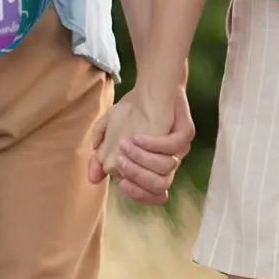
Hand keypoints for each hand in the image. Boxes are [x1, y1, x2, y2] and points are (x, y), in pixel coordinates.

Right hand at [88, 86, 193, 205]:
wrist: (152, 84)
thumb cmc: (133, 110)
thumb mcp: (111, 131)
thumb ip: (101, 155)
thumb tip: (93, 178)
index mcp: (155, 167)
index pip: (154, 195)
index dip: (139, 195)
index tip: (121, 183)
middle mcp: (170, 161)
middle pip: (160, 186)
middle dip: (137, 177)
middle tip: (120, 161)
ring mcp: (180, 148)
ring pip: (166, 168)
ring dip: (142, 159)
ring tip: (125, 144)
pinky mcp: (186, 132)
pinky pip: (173, 146)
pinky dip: (153, 144)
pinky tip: (137, 136)